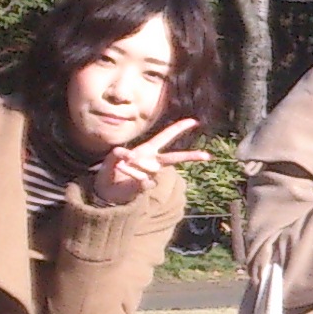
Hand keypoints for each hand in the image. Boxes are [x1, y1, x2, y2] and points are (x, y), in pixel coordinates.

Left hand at [81, 119, 206, 208]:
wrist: (105, 191)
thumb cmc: (111, 170)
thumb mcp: (112, 157)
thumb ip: (120, 154)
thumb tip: (127, 155)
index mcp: (148, 150)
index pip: (166, 137)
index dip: (179, 128)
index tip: (194, 122)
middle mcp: (153, 161)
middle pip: (175, 158)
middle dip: (191, 156)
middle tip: (207, 156)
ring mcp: (151, 174)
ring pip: (151, 167)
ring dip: (135, 163)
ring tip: (121, 163)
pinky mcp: (146, 185)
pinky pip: (143, 177)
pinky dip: (131, 172)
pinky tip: (122, 169)